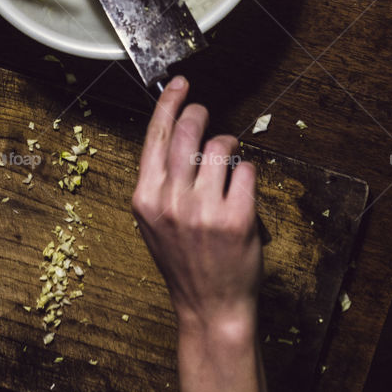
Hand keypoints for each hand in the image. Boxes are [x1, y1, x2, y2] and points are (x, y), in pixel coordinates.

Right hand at [132, 76, 261, 336]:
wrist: (209, 307)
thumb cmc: (183, 261)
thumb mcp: (154, 221)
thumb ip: (160, 181)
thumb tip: (176, 134)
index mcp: (146, 198)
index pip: (156, 136)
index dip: (168, 103)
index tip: (179, 84)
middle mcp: (171, 201)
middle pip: (188, 132)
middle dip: (200, 113)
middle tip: (205, 113)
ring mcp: (204, 210)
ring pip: (218, 147)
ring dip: (227, 142)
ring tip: (227, 156)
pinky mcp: (237, 218)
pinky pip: (246, 171)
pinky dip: (246, 171)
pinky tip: (241, 186)